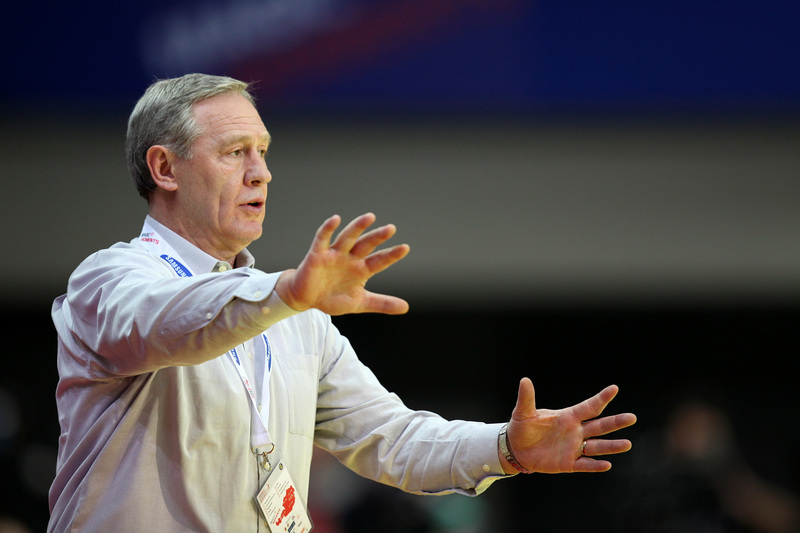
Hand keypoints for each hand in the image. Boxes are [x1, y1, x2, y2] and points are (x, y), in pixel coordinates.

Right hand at [275, 213, 410, 314]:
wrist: (306, 299)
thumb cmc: (332, 297)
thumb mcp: (360, 303)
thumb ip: (382, 303)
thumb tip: (406, 308)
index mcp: (361, 270)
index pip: (379, 261)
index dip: (391, 255)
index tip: (405, 248)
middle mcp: (350, 259)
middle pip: (366, 245)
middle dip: (377, 237)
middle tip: (391, 228)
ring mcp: (334, 255)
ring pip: (347, 238)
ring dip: (357, 227)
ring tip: (370, 217)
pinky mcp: (317, 255)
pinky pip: (322, 239)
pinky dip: (327, 229)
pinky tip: (335, 219)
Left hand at [501, 378, 635, 473]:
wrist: (515, 449)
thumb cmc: (522, 428)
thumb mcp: (523, 412)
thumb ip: (527, 398)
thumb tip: (524, 380)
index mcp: (568, 416)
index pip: (588, 407)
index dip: (601, 398)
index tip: (614, 388)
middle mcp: (575, 431)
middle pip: (599, 426)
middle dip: (615, 422)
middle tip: (632, 417)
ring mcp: (573, 448)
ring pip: (597, 446)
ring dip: (611, 446)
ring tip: (627, 444)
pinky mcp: (568, 463)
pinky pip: (585, 464)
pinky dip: (595, 465)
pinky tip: (607, 464)